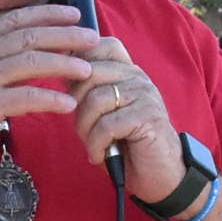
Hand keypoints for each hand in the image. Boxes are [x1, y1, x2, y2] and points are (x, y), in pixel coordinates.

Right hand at [0, 4, 99, 177]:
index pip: (15, 20)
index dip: (48, 13)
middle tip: (93, 38)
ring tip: (88, 70)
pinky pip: (23, 98)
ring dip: (63, 64)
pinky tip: (67, 105)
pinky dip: (49, 100)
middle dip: (65, 35)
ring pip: (30, 63)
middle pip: (29, 37)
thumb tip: (19, 59)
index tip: (75, 13)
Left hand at [70, 37, 187, 204]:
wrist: (160, 175)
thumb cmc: (126, 145)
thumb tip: (61, 74)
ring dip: (85, 129)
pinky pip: (107, 125)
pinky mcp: (147, 117)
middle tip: (82, 129)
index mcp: (127, 72)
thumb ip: (88, 93)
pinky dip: (96, 145)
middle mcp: (137, 78)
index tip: (70, 88)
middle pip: (90, 73)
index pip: (102, 45)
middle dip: (76, 104)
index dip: (79, 61)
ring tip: (92, 145)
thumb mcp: (103, 114)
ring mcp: (144, 95)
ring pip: (96, 100)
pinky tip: (99, 156)